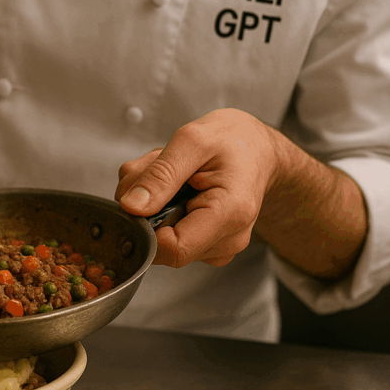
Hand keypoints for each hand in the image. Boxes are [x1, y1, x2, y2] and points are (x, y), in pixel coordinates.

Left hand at [114, 108, 280, 266]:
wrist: (258, 149)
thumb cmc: (232, 140)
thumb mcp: (192, 141)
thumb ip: (160, 174)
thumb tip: (131, 207)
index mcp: (230, 213)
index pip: (173, 249)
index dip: (144, 226)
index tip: (142, 192)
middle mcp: (228, 239)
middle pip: (161, 243)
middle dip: (146, 206)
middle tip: (162, 170)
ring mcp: (218, 246)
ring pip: (160, 237)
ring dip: (152, 204)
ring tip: (175, 176)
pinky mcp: (207, 245)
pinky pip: (168, 234)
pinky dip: (161, 209)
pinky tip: (178, 188)